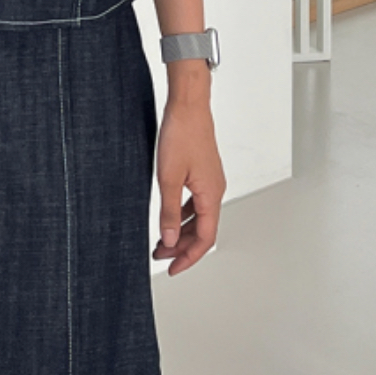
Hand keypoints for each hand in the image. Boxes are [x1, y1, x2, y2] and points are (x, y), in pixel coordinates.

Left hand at [152, 98, 225, 274]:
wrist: (188, 105)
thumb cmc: (181, 134)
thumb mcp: (168, 177)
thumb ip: (168, 211)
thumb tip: (168, 240)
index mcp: (211, 195)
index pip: (204, 239)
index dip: (188, 258)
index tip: (172, 269)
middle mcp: (215, 190)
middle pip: (203, 230)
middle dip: (182, 247)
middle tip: (160, 256)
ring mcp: (210, 180)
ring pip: (199, 216)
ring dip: (181, 230)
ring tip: (161, 239)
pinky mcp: (203, 171)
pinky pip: (196, 201)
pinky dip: (182, 213)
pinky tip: (168, 214)